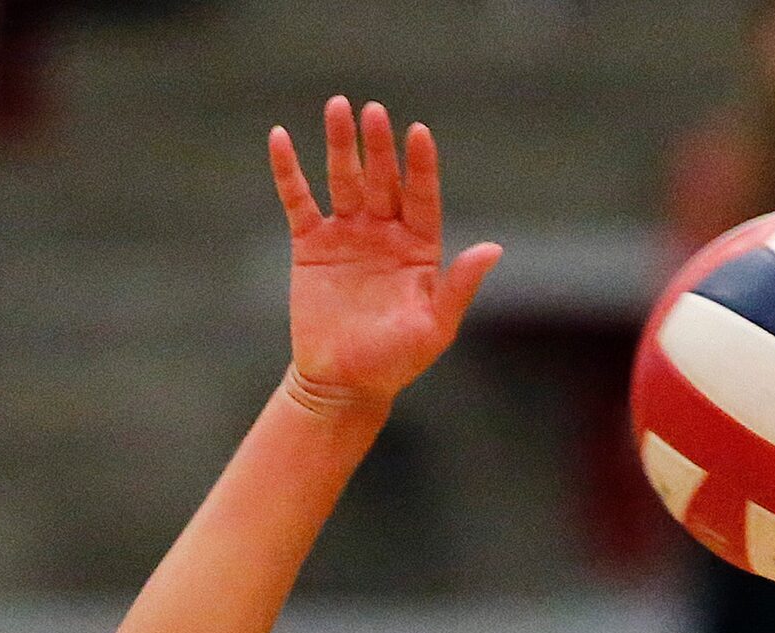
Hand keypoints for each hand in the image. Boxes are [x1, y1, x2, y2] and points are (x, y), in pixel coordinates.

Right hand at [269, 97, 501, 414]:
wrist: (342, 384)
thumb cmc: (396, 361)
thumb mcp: (435, 327)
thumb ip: (460, 286)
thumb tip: (494, 249)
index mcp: (419, 247)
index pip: (423, 196)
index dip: (421, 166)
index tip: (418, 133)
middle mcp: (385, 232)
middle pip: (382, 179)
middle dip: (378, 146)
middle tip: (374, 111)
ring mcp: (347, 234)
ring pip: (343, 179)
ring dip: (340, 144)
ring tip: (338, 107)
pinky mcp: (311, 244)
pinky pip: (298, 200)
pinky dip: (289, 170)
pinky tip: (280, 137)